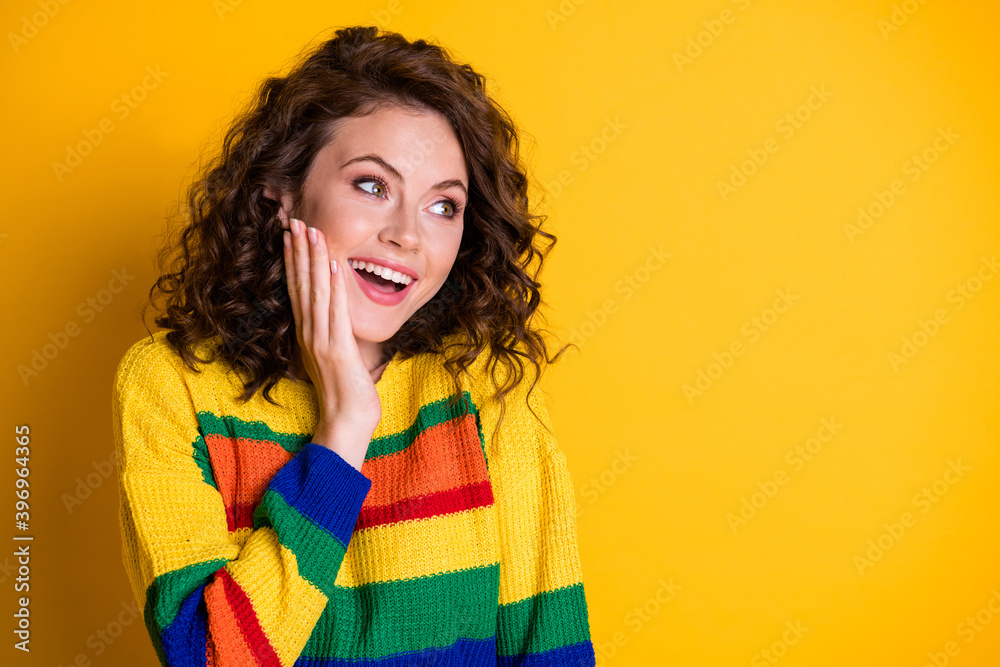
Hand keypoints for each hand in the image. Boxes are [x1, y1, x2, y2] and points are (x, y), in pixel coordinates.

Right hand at [282, 217, 381, 469]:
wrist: (346, 422)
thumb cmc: (344, 394)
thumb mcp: (334, 358)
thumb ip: (331, 336)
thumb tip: (336, 318)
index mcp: (307, 334)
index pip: (298, 290)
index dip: (294, 261)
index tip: (292, 235)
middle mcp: (309, 334)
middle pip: (301, 285)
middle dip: (299, 251)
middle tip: (295, 221)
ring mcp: (321, 341)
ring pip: (315, 293)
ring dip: (314, 261)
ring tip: (312, 232)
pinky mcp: (338, 350)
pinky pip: (335, 313)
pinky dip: (334, 288)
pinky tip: (333, 266)